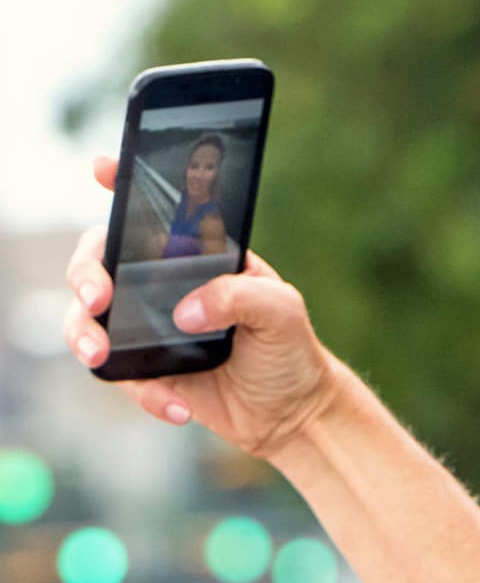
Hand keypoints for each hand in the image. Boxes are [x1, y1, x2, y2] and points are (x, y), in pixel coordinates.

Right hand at [63, 156, 346, 458]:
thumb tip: (186, 311)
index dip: (124, 186)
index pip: (154, 213)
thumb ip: (240, 297)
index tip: (103, 170)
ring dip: (84, 333)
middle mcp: (163, 286)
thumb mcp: (283, 312)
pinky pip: (120, 374)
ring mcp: (148, 327)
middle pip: (99, 262)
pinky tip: (179, 407)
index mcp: (198, 257)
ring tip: (101, 354)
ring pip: (88, 318)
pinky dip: (143, 392)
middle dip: (85, 273)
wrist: (292, 413)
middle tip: (99, 297)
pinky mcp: (146, 370)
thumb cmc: (291, 350)